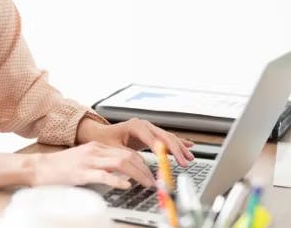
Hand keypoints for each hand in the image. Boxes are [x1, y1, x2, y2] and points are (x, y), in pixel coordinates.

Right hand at [30, 141, 156, 188]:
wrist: (39, 167)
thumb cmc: (60, 167)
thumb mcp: (84, 159)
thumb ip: (102, 163)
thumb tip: (123, 173)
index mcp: (97, 147)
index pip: (126, 152)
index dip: (143, 163)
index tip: (152, 173)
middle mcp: (95, 151)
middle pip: (128, 156)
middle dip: (146, 169)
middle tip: (155, 181)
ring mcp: (88, 161)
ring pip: (121, 163)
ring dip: (138, 174)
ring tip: (147, 184)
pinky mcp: (81, 173)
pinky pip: (104, 175)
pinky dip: (117, 180)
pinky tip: (126, 185)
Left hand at [77, 117, 194, 166]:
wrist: (100, 133)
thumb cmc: (105, 140)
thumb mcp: (114, 149)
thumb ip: (127, 155)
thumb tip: (139, 164)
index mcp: (135, 126)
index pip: (153, 139)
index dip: (163, 150)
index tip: (170, 160)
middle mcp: (144, 125)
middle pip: (165, 137)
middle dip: (176, 150)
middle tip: (184, 162)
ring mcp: (148, 128)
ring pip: (168, 138)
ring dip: (180, 148)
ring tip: (189, 158)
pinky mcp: (151, 134)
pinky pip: (166, 138)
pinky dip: (178, 142)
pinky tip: (188, 145)